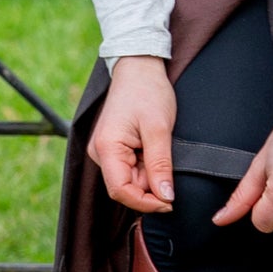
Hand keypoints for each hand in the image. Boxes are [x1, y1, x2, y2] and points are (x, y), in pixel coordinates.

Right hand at [89, 55, 176, 212]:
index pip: (121, 191)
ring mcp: (106, 151)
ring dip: (150, 175)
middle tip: (172, 171)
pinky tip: (155, 150)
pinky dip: (147, 166)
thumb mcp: (159, 129)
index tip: (170, 203)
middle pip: (126, 188)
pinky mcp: (114, 148)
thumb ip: (160, 165)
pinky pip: (131, 168)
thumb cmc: (148, 92)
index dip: (145, 203)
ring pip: (130, 179)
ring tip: (162, 150)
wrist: (139, 68)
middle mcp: (100, 153)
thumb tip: (166, 198)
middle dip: (150, 187)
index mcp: (106, 148)